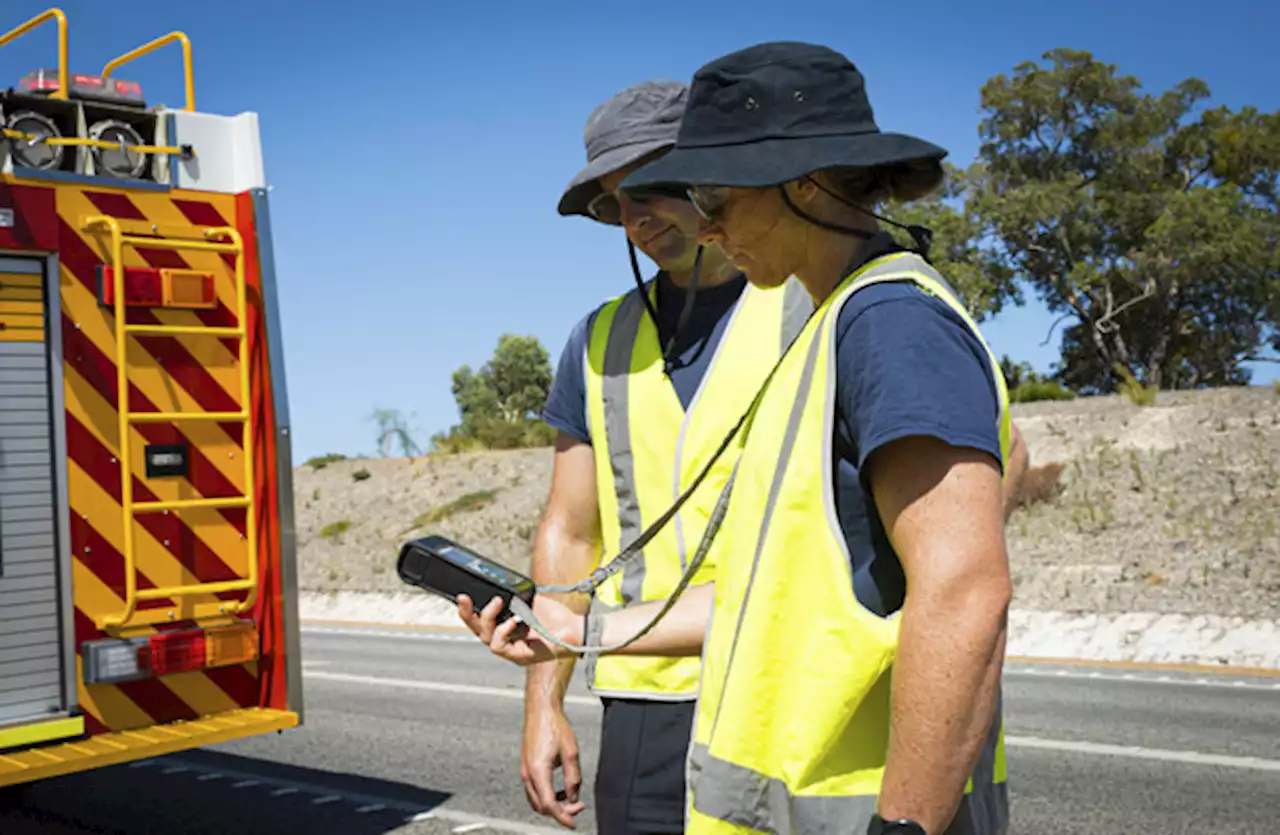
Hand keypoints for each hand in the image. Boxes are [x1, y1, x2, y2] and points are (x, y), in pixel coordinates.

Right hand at [457, 594, 582, 665]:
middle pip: (477, 630)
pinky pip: (498, 646)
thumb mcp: (529, 601)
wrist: (575, 629)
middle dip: (466, 614)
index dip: (469, 610)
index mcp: (506, 627)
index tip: (463, 596)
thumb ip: (513, 598)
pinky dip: (503, 631)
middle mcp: (506, 640)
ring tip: (498, 602)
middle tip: (463, 598)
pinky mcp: (519, 657)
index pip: (481, 621)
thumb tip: (498, 588)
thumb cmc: (555, 617)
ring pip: (485, 637)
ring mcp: (512, 650)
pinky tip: (513, 621)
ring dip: (488, 617)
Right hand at [522, 704, 584, 827]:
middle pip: (541, 806)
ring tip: (570, 799)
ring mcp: (525, 770)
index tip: (573, 823)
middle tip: (577, 807)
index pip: (549, 805)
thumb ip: (573, 778)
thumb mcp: (570, 753)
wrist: (541, 709)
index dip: (563, 817)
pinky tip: (559, 790)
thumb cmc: (554, 725)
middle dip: (560, 811)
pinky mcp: (526, 766)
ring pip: (536, 800)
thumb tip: (573, 797)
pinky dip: (546, 795)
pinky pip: (534, 790)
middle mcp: (528, 773)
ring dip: (552, 804)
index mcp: (538, 771)